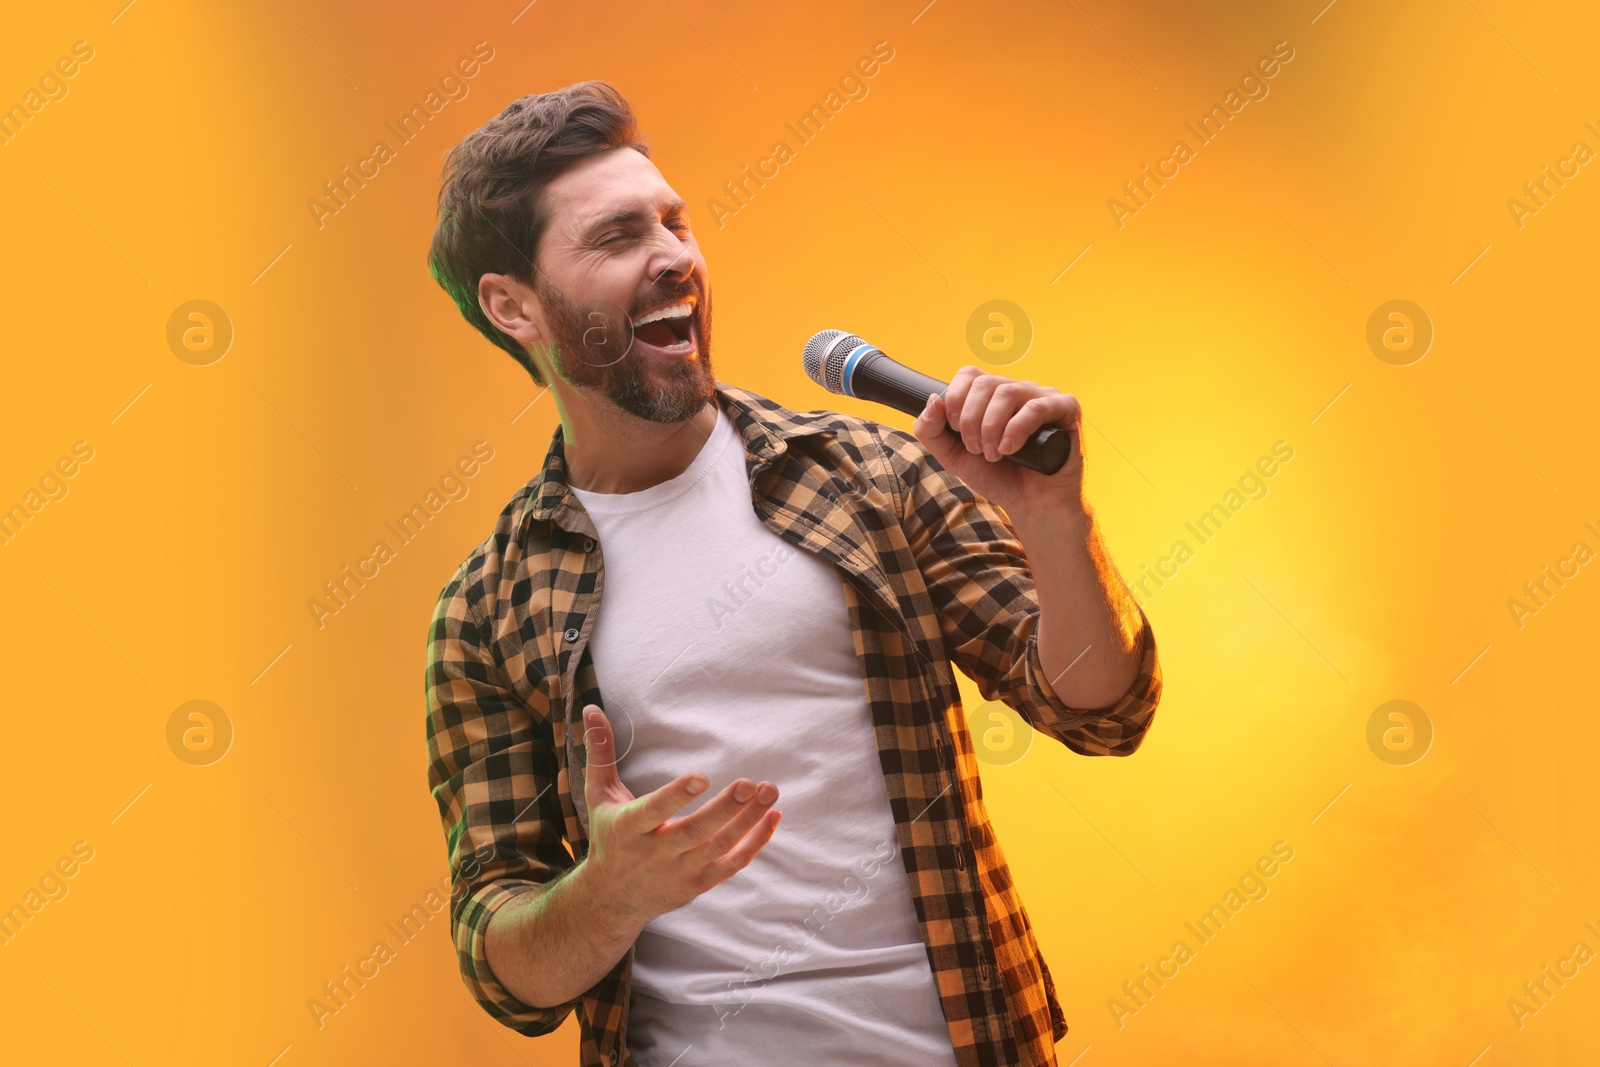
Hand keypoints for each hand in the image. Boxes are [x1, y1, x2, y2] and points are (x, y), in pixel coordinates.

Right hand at [578, 704, 780, 925]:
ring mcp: (679, 871)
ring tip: (769, 791)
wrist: (611, 898)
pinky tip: (772, 817)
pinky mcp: (698, 884)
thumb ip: (600, 753)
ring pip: (718, 848)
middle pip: (695, 832)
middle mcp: (655, 852)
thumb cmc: (608, 836)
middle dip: (725, 808)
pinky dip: (755, 843)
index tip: (701, 777)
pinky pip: (732, 865)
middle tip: (750, 783)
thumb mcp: (597, 796)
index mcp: (629, 827)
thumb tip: (592, 709)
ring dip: (747, 821)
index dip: (677, 796)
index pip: (654, 810)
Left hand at [910, 366, 1085, 522]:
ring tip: (995, 454)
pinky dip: (1016, 428)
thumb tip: (933, 399)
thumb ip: (932, 431)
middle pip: (985, 383)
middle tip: (978, 450)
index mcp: (993, 395)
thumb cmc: (998, 477)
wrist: (1031, 505)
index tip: (957, 432)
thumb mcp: (954, 456)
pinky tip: (1011, 449)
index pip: (969, 375)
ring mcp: (1044, 397)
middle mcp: (1019, 390)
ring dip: (992, 427)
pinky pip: (1037, 406)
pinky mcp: (1066, 410)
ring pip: (1008, 392)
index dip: (956, 400)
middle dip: (972, 421)